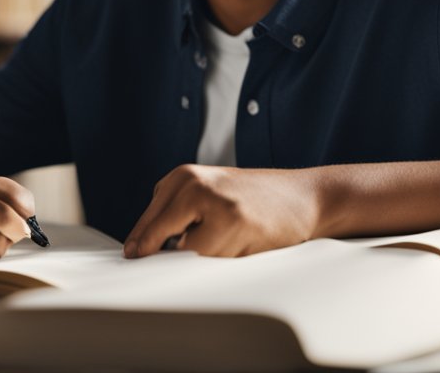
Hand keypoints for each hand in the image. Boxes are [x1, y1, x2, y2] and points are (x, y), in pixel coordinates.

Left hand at [123, 165, 323, 258]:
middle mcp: (192, 184)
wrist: (305, 196)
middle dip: (162, 257)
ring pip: (185, 255)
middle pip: (155, 239)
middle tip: (187, 263)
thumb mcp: (208, 194)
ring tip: (231, 241)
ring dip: (201, 259)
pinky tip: (243, 243)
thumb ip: (175, 215)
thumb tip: (140, 251)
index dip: (141, 247)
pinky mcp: (232, 222)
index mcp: (181, 177)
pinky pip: (210, 260)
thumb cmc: (254, 201)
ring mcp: (212, 202)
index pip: (146, 223)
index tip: (134, 261)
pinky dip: (221, 261)